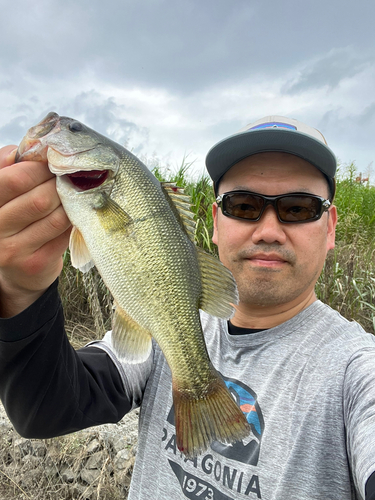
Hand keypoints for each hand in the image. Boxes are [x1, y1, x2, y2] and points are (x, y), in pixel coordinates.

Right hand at [0, 145, 71, 317]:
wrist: (17, 272)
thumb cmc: (13, 223)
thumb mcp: (4, 196)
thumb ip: (8, 170)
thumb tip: (20, 149)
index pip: (13, 179)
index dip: (37, 168)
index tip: (52, 162)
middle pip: (39, 198)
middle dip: (59, 185)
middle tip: (69, 178)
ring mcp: (14, 249)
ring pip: (55, 217)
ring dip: (70, 203)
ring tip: (74, 194)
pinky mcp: (35, 263)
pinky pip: (63, 235)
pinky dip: (73, 221)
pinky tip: (75, 214)